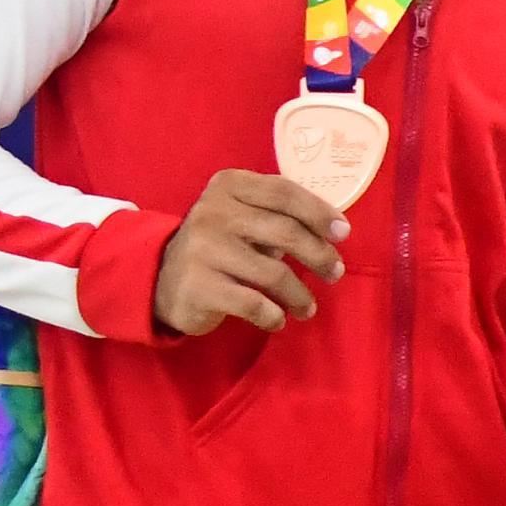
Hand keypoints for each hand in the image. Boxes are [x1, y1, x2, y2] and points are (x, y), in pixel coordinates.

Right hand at [154, 172, 346, 333]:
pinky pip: (253, 304)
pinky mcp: (199, 286)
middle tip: (335, 273)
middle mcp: (213, 212)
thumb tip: (335, 230)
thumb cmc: (220, 246)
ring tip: (307, 307)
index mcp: (228, 186)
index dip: (319, 212)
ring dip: (300, 295)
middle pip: (285, 232)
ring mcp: (203, 249)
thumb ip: (280, 215)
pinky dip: (273, 316)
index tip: (343, 233)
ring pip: (274, 273)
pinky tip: (277, 320)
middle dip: (319, 255)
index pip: (284, 192)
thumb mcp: (243, 218)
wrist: (162, 280)